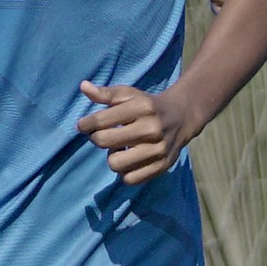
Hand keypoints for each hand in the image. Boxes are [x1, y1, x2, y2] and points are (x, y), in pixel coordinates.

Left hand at [79, 79, 194, 184]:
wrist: (183, 117)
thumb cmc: (148, 105)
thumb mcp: (129, 95)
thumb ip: (106, 93)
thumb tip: (83, 86)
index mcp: (143, 108)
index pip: (100, 121)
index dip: (85, 124)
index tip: (85, 125)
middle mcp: (152, 129)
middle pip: (104, 142)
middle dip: (97, 139)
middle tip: (105, 135)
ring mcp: (159, 149)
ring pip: (115, 164)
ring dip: (113, 157)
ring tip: (120, 148)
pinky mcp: (163, 165)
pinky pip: (130, 179)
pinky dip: (125, 172)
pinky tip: (130, 160)